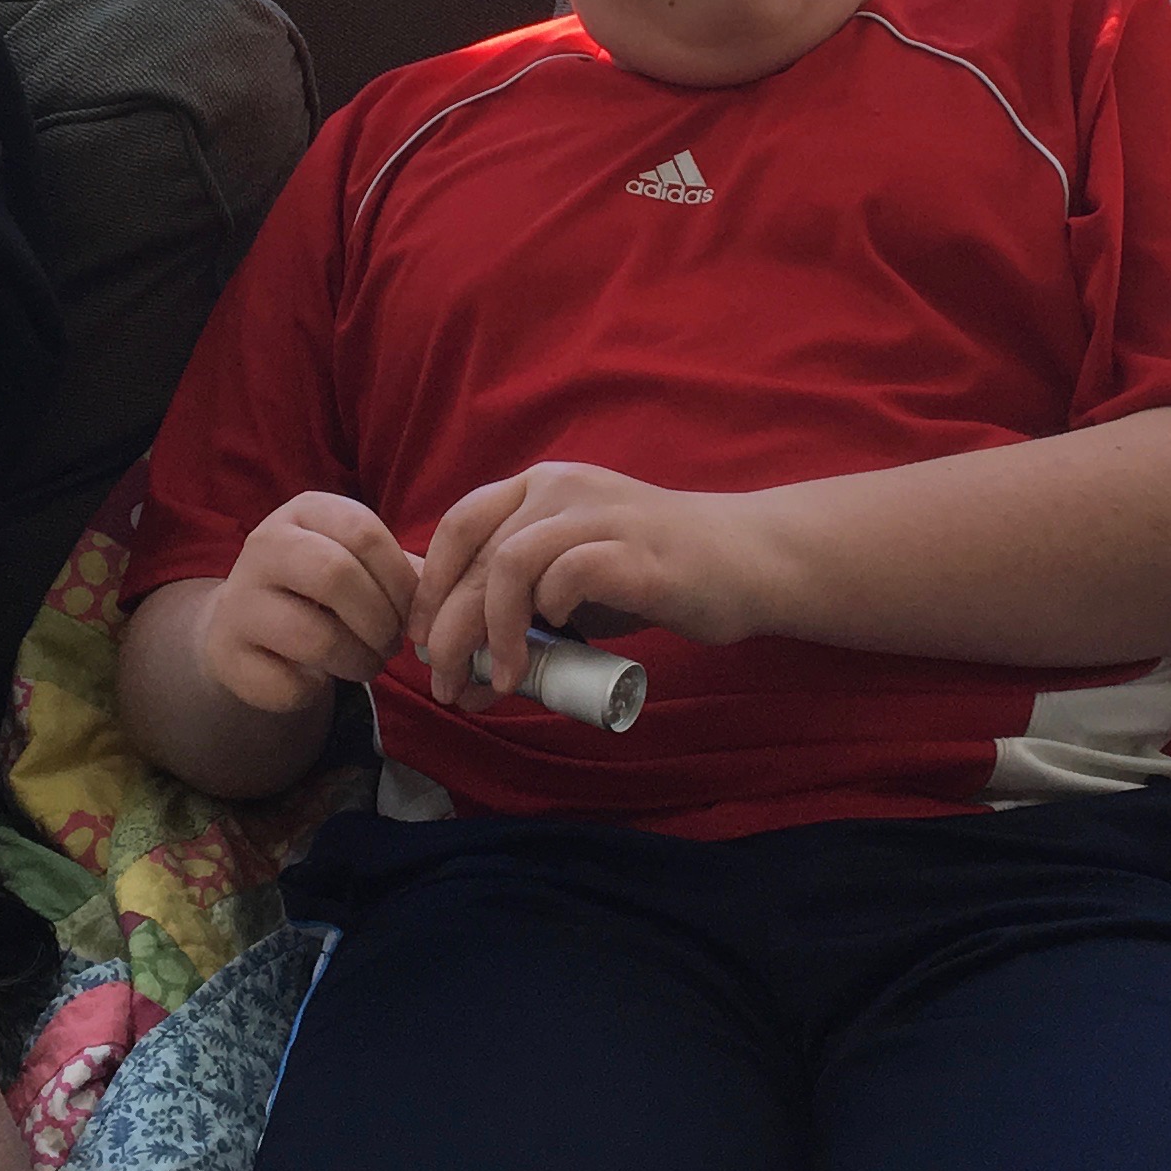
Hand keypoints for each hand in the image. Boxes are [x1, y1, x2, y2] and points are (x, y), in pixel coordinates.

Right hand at [194, 494, 418, 716]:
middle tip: (392, 644)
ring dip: (359, 662)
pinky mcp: (227, 653)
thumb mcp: (356, 563)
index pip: (364, 531)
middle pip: (337, 576)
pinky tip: (318, 679)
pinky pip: (289, 682)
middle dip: (381, 621)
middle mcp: (264, 545)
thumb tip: (438, 600)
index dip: (402, 580)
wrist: (243, 623)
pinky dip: (317, 689)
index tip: (414, 613)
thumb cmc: (318, 588)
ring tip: (369, 665)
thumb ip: (399, 572)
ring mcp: (239, 599)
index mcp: (304, 511)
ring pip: (316, 637)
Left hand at [410, 462, 771, 711]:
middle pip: (478, 556)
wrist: (747, 560)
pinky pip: (568, 574)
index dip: (431, 586)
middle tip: (446, 683)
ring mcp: (600, 514)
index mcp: (540, 487)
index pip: (459, 525)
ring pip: (511, 563)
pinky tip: (552, 641)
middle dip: (451, 628)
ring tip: (499, 679)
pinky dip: (548, 612)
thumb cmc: (653, 576)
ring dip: (492, 629)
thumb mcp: (576, 588)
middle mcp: (562, 488)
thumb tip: (465, 681)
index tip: (422, 642)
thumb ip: (524, 620)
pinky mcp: (636, 551)